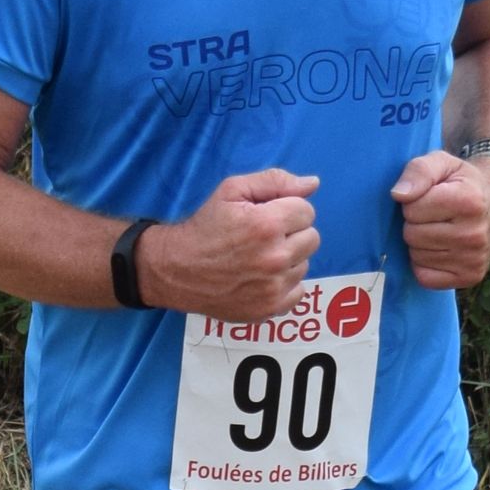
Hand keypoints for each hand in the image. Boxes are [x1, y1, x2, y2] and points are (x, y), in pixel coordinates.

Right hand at [141, 168, 320, 319]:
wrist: (176, 269)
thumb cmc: (205, 226)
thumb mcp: (232, 190)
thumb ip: (275, 181)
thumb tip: (313, 184)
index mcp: (268, 225)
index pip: (307, 211)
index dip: (287, 210)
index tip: (266, 216)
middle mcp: (275, 258)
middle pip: (312, 238)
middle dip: (292, 233)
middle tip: (263, 236)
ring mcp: (273, 288)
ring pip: (304, 264)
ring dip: (288, 259)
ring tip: (258, 257)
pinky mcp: (269, 308)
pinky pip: (298, 291)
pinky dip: (284, 284)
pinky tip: (261, 277)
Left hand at [392, 147, 489, 290]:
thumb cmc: (462, 182)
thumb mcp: (442, 163)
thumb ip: (419, 171)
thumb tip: (398, 195)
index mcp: (468, 201)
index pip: (411, 210)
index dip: (414, 202)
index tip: (430, 198)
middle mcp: (474, 234)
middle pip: (412, 235)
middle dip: (416, 223)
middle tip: (435, 216)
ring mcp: (474, 259)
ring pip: (417, 256)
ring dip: (421, 243)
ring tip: (440, 230)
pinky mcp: (470, 277)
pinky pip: (425, 277)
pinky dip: (425, 264)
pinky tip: (441, 249)